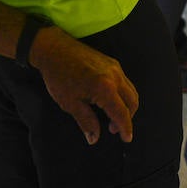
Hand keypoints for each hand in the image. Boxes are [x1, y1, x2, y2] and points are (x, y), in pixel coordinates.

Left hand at [30, 26, 138, 144]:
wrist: (54, 48)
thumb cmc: (59, 76)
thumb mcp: (70, 104)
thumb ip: (86, 121)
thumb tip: (94, 138)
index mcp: (105, 89)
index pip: (122, 113)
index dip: (125, 128)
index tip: (126, 139)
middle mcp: (114, 77)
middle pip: (132, 102)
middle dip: (128, 118)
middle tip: (113, 129)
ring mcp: (114, 67)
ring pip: (130, 91)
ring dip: (126, 106)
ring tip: (111, 116)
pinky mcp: (111, 62)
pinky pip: (125, 82)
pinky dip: (123, 94)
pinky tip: (109, 100)